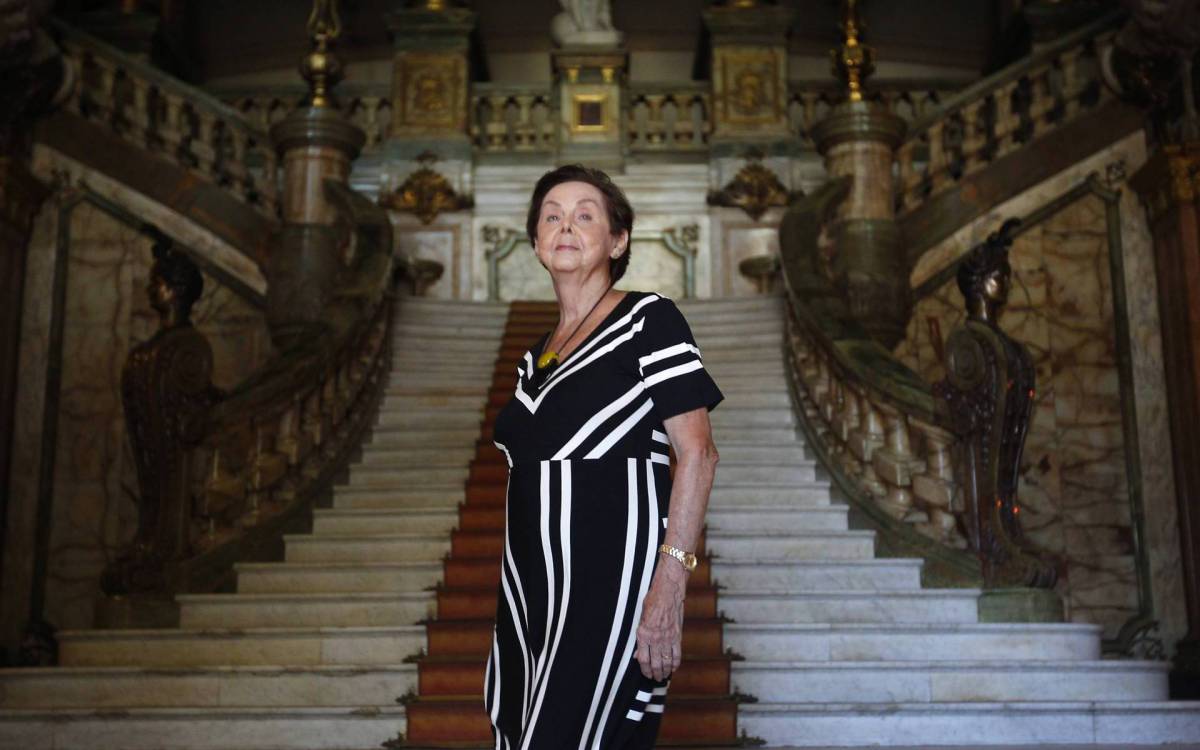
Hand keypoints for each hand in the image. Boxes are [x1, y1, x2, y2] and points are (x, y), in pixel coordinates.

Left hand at [635, 557, 686, 680]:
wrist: (668, 592)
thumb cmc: (652, 602)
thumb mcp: (640, 618)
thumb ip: (640, 638)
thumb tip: (637, 654)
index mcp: (644, 634)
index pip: (643, 659)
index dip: (644, 670)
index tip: (646, 674)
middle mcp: (656, 638)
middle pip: (655, 663)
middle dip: (655, 673)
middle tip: (655, 678)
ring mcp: (668, 638)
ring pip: (667, 661)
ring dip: (665, 671)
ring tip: (663, 676)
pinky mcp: (677, 635)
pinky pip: (677, 653)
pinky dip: (675, 663)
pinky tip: (674, 667)